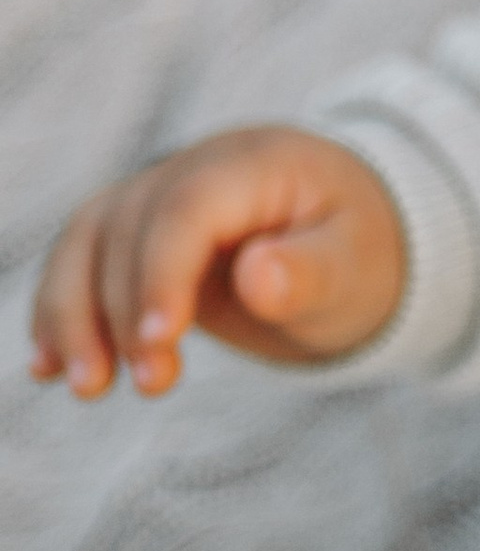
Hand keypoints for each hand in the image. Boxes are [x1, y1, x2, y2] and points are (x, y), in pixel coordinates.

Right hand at [30, 128, 406, 397]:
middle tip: (152, 387)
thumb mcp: (356, 267)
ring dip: (73, 315)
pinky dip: (59, 312)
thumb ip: (310, 271)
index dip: (163, 272)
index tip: (162, 342)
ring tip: (86, 387)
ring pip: (86, 241)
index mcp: (255, 163)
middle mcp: (193, 167)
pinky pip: (81, 261)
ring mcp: (156, 195)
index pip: (188, 209)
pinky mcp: (135, 233)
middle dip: (124, 311)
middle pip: (128, 228)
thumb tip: (257, 278)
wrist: (348, 239)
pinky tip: (48, 368)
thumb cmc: (359, 252)